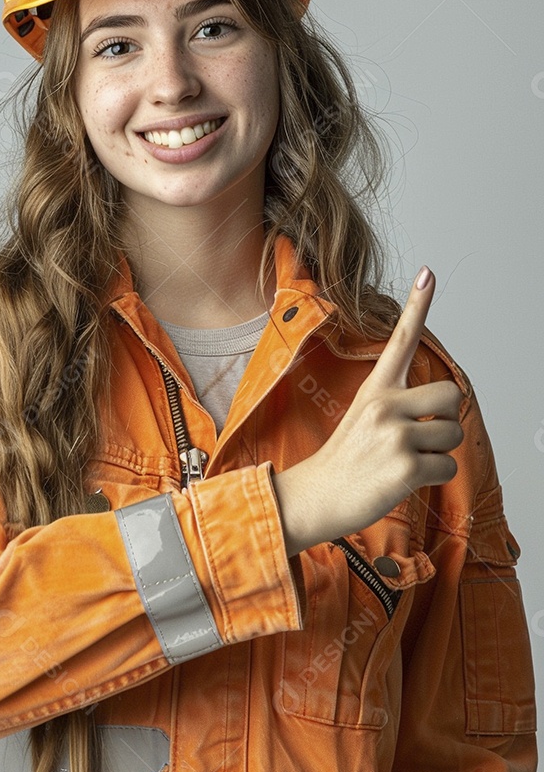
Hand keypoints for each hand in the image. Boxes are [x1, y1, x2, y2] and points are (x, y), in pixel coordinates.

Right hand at [273, 266, 463, 555]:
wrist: (316, 496)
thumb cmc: (344, 460)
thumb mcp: (363, 418)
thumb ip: (398, 404)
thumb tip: (441, 405)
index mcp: (375, 390)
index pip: (400, 339)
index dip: (417, 305)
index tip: (427, 274)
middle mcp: (385, 406)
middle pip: (452, 394)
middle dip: (448, 418)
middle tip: (424, 434)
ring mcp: (394, 435)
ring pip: (454, 434)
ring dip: (441, 453)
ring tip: (409, 460)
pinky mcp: (405, 467)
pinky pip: (449, 467)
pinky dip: (436, 478)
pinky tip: (407, 479)